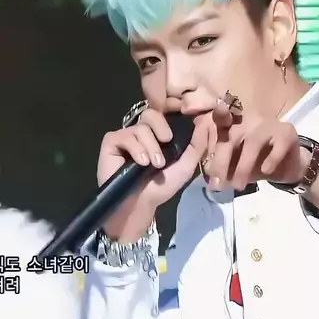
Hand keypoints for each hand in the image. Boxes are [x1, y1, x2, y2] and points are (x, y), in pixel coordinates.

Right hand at [97, 108, 208, 241]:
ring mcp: (127, 136)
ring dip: (150, 146)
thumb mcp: (187, 165)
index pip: (166, 114)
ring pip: (140, 127)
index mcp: (160, 134)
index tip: (179, 128)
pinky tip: (140, 163)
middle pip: (151, 114)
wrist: (141, 204)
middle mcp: (144, 132)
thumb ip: (198, 144)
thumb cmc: (163, 186)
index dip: (172, 116)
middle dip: (161, 126)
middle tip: (167, 141)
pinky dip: (135, 148)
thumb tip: (206, 122)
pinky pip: (124, 135)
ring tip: (154, 164)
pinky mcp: (112, 142)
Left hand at [203, 98, 309, 190]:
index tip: (202, 144)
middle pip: (231, 135)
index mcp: (230, 121)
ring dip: (243, 167)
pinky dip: (270, 160)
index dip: (205, 133)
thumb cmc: (253, 161)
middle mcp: (247, 118)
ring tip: (238, 186)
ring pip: (253, 141)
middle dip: (221, 162)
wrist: (285, 164)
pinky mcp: (286, 132)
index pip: (216, 121)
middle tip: (216, 185)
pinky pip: (278, 146)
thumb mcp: (232, 165)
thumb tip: (209, 173)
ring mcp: (268, 123)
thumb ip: (219, 165)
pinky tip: (265, 172)